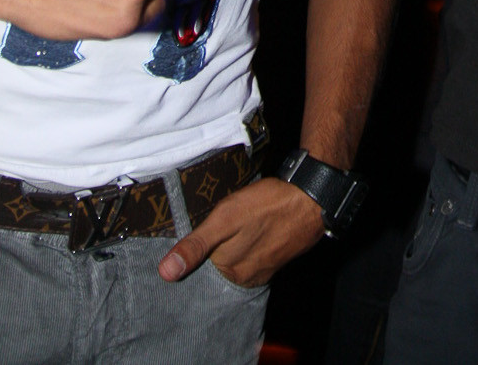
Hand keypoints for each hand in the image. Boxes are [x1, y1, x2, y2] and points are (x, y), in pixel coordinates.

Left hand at [158, 177, 325, 288]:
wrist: (312, 200)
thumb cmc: (268, 205)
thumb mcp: (226, 218)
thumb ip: (196, 244)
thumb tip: (165, 272)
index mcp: (229, 271)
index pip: (198, 269)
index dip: (191, 253)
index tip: (189, 240)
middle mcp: (244, 278)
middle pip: (215, 268)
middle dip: (209, 253)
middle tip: (210, 230)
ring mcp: (261, 270)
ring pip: (233, 263)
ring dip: (227, 250)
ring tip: (227, 230)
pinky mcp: (273, 259)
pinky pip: (250, 258)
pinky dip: (244, 248)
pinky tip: (245, 233)